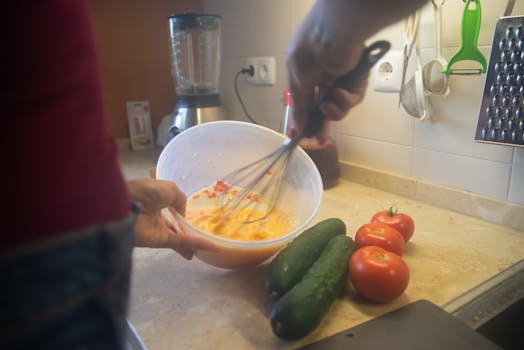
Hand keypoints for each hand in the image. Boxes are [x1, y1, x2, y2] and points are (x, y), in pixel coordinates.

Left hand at [127, 178, 216, 259]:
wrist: (127, 204)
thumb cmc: (146, 192)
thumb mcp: (169, 188)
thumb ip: (181, 200)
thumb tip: (184, 215)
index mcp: (155, 201)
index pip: (170, 209)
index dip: (181, 213)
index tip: (193, 218)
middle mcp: (156, 216)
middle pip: (175, 227)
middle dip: (186, 232)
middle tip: (202, 237)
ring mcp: (157, 230)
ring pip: (179, 237)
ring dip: (194, 242)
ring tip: (210, 248)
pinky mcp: (158, 241)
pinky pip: (180, 242)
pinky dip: (194, 243)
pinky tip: (210, 246)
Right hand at [287, 0, 428, 139]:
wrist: (334, 33)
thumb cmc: (310, 52)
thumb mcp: (299, 83)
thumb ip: (299, 108)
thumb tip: (294, 129)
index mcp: (303, 75)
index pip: (303, 103)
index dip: (302, 120)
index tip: (298, 137)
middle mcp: (321, 78)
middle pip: (322, 109)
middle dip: (321, 125)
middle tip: (319, 139)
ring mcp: (339, 79)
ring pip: (339, 107)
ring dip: (333, 111)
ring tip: (327, 105)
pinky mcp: (356, 80)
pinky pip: (352, 98)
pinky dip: (345, 99)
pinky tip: (338, 92)